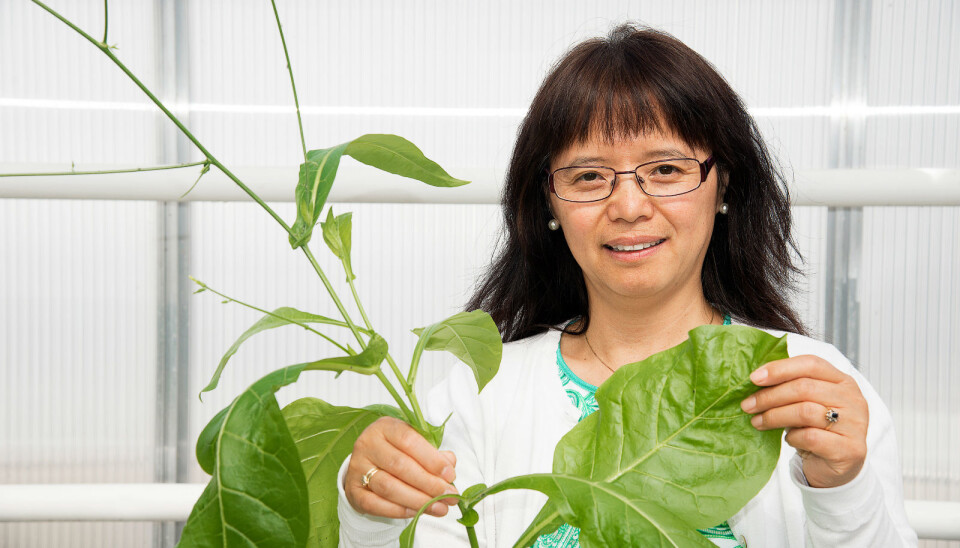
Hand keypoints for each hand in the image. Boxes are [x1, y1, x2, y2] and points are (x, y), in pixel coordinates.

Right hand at [344, 416, 458, 518]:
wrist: (367, 465)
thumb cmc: (397, 451)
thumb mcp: (415, 445)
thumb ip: (433, 454)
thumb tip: (450, 463)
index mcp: (385, 427)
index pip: (409, 440)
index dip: (432, 459)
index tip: (450, 475)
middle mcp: (367, 444)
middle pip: (400, 466)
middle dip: (429, 484)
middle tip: (450, 496)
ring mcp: (357, 467)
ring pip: (389, 487)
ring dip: (418, 500)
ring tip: (440, 508)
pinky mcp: (352, 490)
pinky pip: (376, 504)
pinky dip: (398, 511)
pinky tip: (417, 513)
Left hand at [740, 355, 868, 487]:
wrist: (834, 468)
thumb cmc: (817, 430)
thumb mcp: (805, 404)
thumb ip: (790, 388)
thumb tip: (755, 379)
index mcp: (842, 381)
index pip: (811, 364)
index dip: (780, 368)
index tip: (754, 378)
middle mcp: (852, 399)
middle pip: (804, 387)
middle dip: (770, 396)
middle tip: (747, 405)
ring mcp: (854, 424)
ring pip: (805, 411)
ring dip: (774, 416)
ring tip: (757, 422)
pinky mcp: (849, 449)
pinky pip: (811, 437)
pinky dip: (793, 437)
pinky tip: (788, 439)